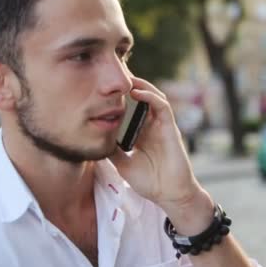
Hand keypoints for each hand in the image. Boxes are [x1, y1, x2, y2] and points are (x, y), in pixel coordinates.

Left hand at [110, 77, 206, 214]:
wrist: (169, 195)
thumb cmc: (150, 182)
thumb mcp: (123, 164)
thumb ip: (113, 151)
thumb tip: (95, 139)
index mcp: (142, 132)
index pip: (132, 108)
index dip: (120, 96)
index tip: (104, 87)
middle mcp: (153, 125)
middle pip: (143, 97)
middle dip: (130, 83)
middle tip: (114, 71)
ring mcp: (162, 125)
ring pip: (153, 96)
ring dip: (140, 84)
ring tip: (125, 76)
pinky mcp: (170, 127)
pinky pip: (162, 106)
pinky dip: (150, 96)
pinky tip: (136, 91)